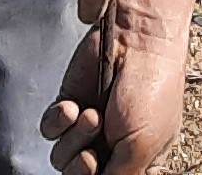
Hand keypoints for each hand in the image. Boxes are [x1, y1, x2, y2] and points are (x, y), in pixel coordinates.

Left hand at [41, 0, 187, 174]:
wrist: (138, 40)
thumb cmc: (151, 91)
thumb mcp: (143, 148)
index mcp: (138, 159)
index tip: (99, 168)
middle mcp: (111, 145)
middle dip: (81, 170)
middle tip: (90, 156)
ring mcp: (88, 125)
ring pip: (62, 157)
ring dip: (74, 139)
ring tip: (91, 116)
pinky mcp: (69, 103)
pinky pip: (50, 129)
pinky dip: (58, 122)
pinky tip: (73, 107)